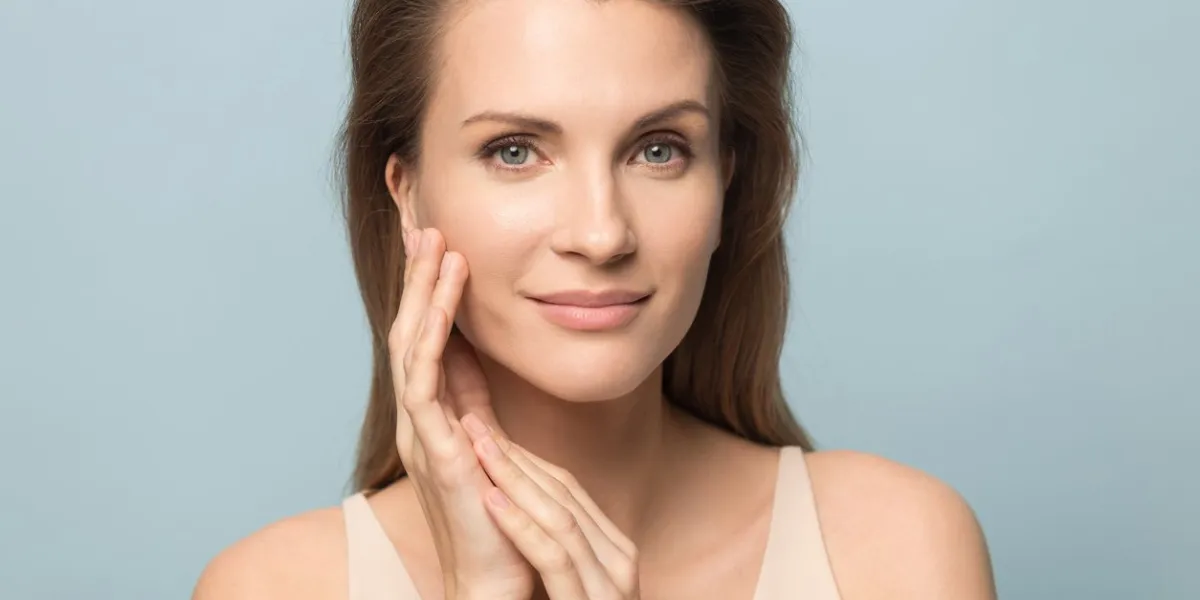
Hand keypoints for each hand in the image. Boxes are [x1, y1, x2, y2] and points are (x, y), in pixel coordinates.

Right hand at [388, 227, 534, 599]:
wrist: (494, 582)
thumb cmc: (497, 519)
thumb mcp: (487, 441)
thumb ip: (475, 399)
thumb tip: (472, 355)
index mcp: (434, 415)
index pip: (425, 336)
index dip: (427, 288)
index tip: (436, 239)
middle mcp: (419, 419)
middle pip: (410, 330)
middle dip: (417, 276)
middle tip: (423, 221)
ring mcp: (422, 433)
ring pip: (412, 346)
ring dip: (423, 293)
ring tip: (435, 243)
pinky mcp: (435, 450)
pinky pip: (424, 382)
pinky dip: (431, 336)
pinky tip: (440, 302)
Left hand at [462, 418, 641, 599]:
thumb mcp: (581, 585)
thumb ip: (568, 551)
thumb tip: (532, 508)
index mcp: (617, 550)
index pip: (570, 492)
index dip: (526, 459)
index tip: (490, 435)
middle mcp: (620, 559)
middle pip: (564, 495)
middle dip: (515, 457)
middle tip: (476, 425)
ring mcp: (609, 583)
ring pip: (559, 518)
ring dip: (515, 479)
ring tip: (479, 449)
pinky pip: (552, 556)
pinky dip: (520, 526)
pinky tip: (491, 501)